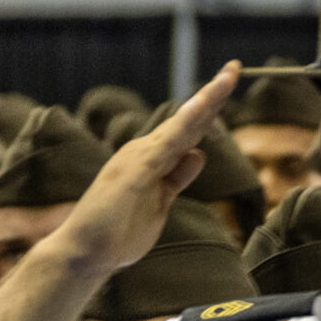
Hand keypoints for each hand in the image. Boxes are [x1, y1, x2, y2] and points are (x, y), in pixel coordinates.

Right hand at [45, 62, 242, 274]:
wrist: (85, 253)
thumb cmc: (117, 233)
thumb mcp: (160, 203)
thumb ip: (177, 178)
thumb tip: (198, 154)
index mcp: (153, 160)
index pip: (188, 130)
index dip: (210, 109)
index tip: (229, 86)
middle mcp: (145, 151)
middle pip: (187, 120)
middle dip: (213, 94)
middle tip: (235, 68)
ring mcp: (139, 159)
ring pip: (180, 125)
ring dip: (205, 101)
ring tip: (227, 78)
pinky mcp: (134, 172)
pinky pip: (166, 144)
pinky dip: (185, 125)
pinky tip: (202, 108)